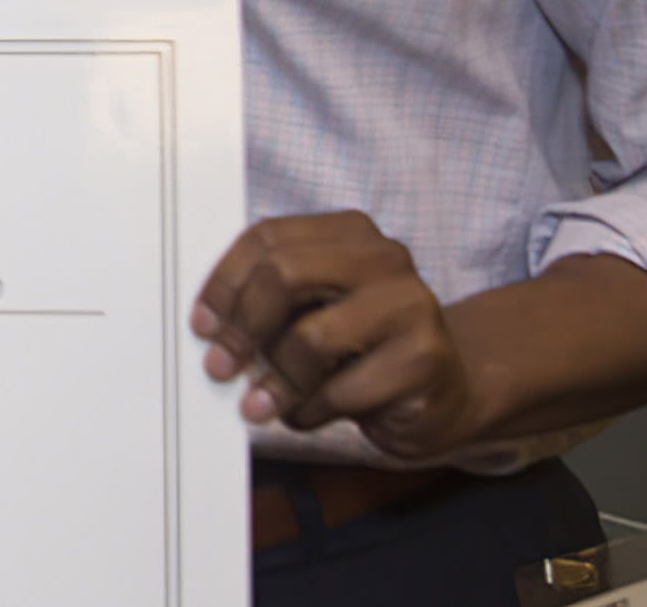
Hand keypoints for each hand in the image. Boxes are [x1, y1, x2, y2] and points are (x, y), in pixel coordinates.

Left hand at [190, 212, 488, 459]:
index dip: (224, 282)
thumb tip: (209, 329)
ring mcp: (411, 306)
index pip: (268, 237)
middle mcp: (384, 258)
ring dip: (277, 380)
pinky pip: (339, 391)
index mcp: (349, 233)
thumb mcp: (313, 312)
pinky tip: (308, 414)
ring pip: (310, 337)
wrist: (445, 393)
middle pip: (284, 274)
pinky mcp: (423, 360)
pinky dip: (308, 411)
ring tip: (264, 402)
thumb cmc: (362, 351)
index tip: (201, 324)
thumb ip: (270, 304)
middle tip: (221, 366)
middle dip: (243, 326)